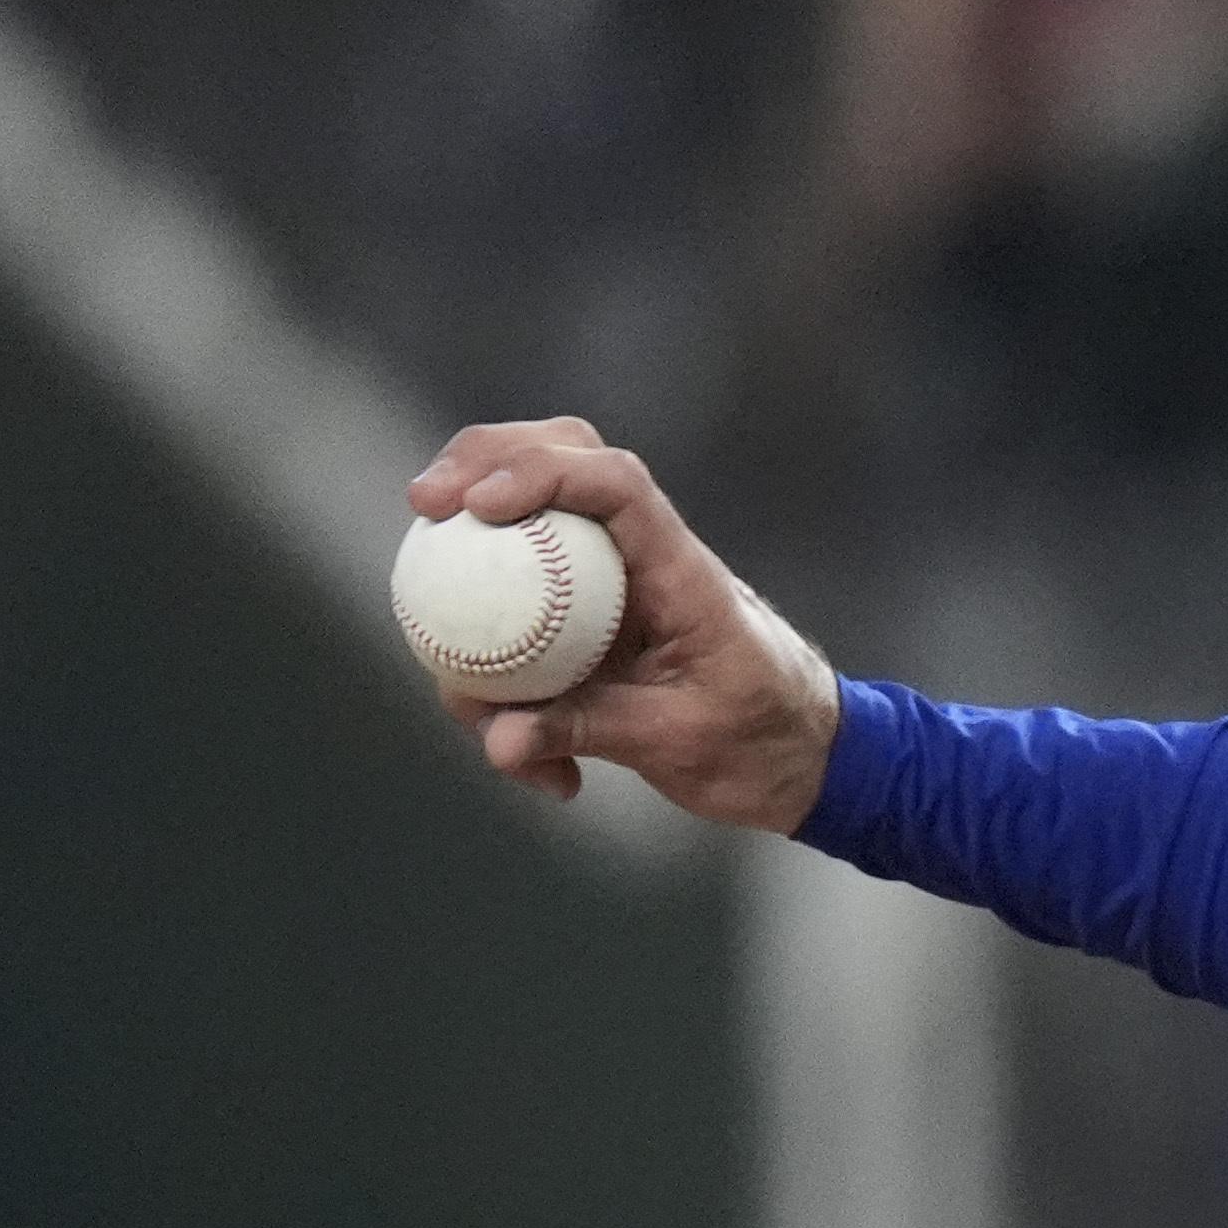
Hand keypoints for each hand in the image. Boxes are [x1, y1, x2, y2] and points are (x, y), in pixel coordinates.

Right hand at [409, 421, 839, 832]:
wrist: (804, 762)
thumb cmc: (765, 740)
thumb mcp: (681, 741)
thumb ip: (591, 729)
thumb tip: (498, 740)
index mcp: (682, 570)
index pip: (616, 483)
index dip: (539, 472)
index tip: (471, 505)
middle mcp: (643, 562)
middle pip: (562, 462)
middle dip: (483, 462)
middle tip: (423, 502)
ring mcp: (612, 588)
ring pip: (523, 538)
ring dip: (469, 597)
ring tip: (480, 713)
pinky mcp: (588, 627)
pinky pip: (519, 625)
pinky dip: (498, 686)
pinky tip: (537, 765)